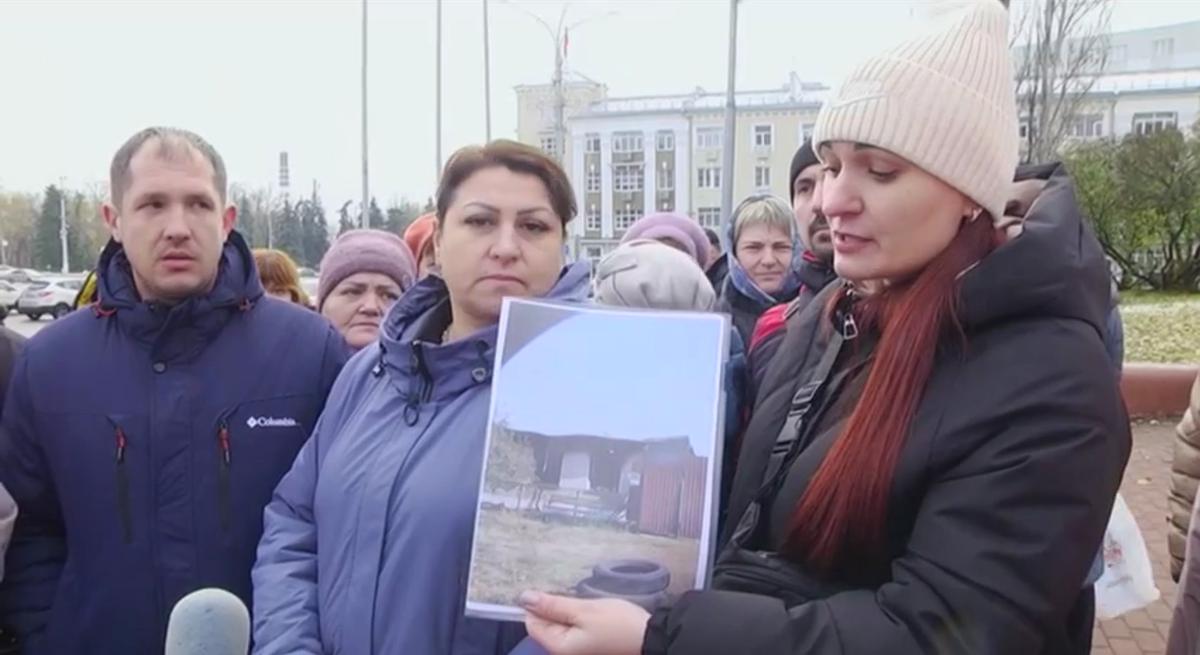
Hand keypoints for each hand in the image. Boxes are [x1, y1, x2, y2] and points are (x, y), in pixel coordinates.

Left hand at [521, 591, 649, 654]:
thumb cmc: (618, 624)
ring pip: (560, 624)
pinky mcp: (588, 643)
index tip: (552, 588)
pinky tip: (587, 606)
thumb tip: (524, 598)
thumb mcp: (584, 610)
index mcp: (559, 647)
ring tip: (580, 596)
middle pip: (545, 624)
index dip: (538, 604)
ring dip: (566, 608)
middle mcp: (564, 652)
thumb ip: (553, 605)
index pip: (532, 623)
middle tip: (569, 590)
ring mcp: (577, 649)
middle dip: (553, 606)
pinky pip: (573, 627)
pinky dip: (576, 615)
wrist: (651, 638)